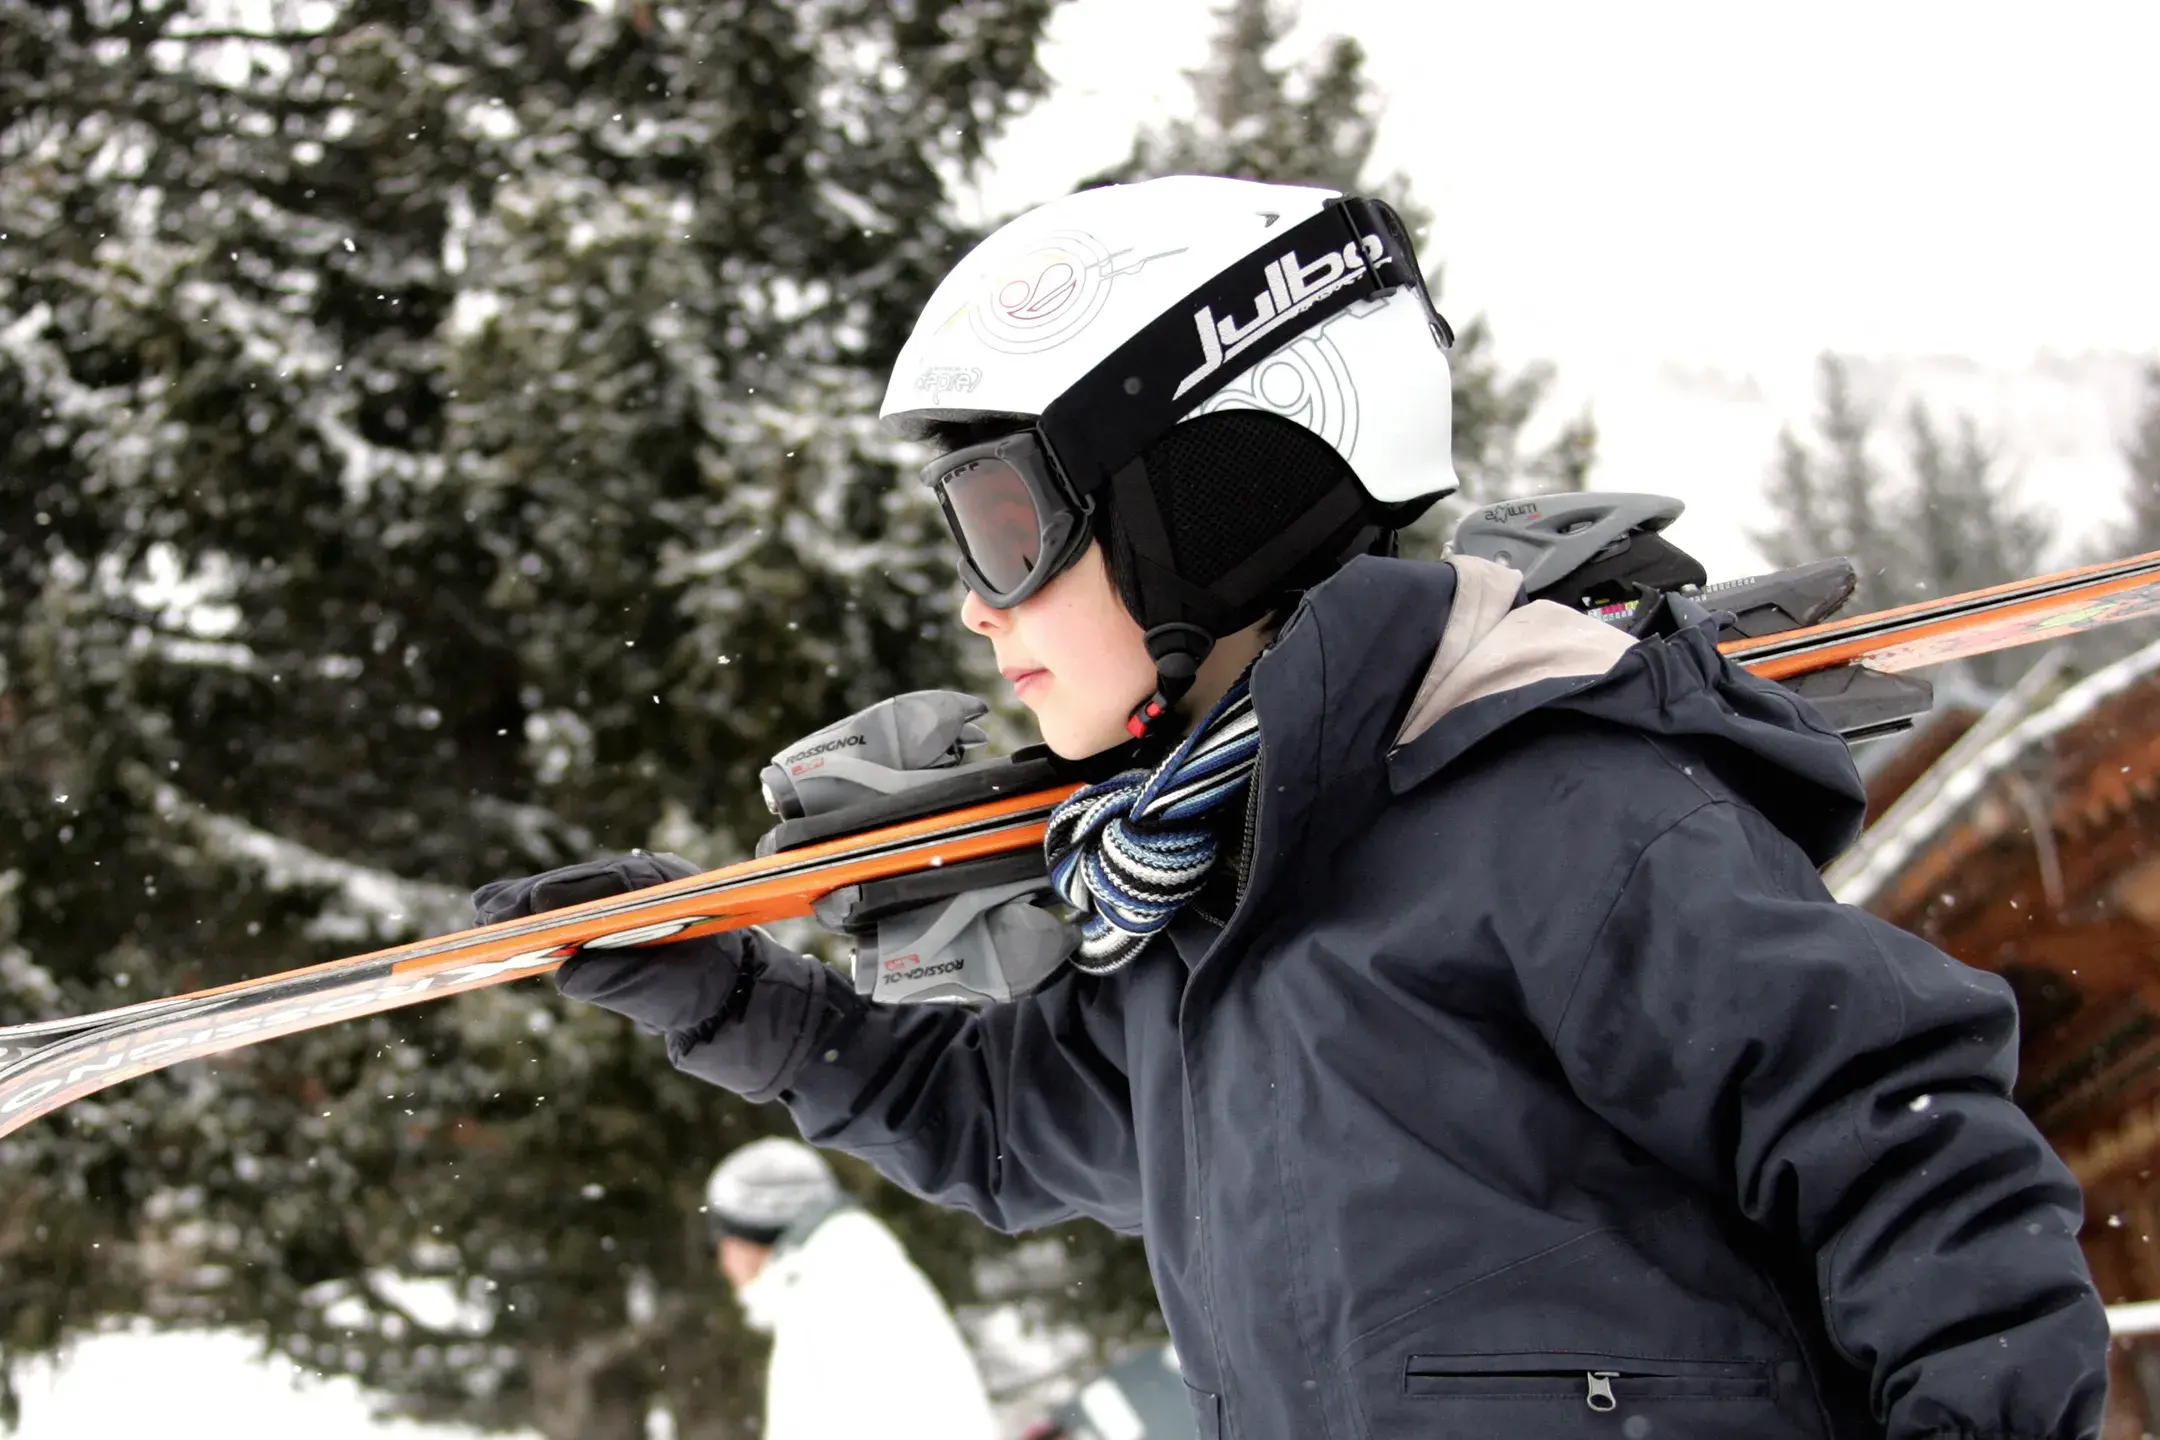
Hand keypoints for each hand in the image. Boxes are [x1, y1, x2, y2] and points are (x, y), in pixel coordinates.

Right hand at [472, 853, 749, 1035]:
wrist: (727, 994)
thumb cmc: (703, 989)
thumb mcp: (669, 991)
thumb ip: (623, 982)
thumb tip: (567, 974)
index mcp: (666, 887)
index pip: (612, 883)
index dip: (568, 892)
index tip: (531, 904)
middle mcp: (642, 883)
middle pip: (580, 884)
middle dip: (534, 897)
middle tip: (489, 912)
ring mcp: (623, 897)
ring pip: (569, 893)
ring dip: (527, 904)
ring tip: (484, 912)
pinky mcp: (607, 917)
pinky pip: (567, 910)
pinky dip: (536, 915)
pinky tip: (498, 915)